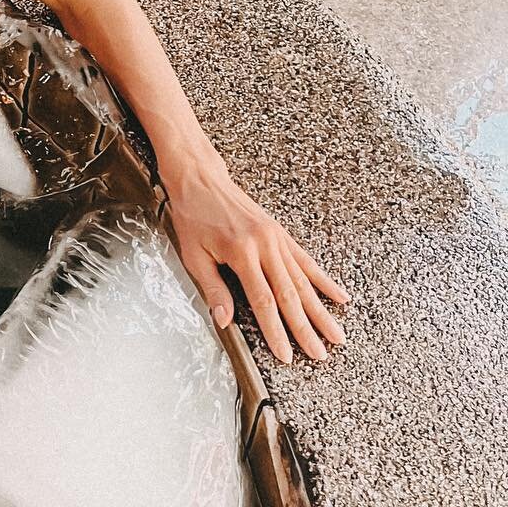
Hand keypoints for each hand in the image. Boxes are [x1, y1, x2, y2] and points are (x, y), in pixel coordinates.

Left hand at [163, 153, 349, 364]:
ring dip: (320, 310)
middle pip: (289, 295)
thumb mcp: (193, 254)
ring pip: (303, 281)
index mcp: (241, 253)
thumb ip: (213, 289)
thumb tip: (224, 321)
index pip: (264, 301)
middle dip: (306, 329)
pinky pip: (305, 260)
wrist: (199, 178)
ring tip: (336, 335)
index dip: (276, 331)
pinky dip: (323, 280)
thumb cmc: (193, 215)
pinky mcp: (280, 232)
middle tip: (320, 355)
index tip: (286, 355)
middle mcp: (264, 245)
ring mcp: (276, 238)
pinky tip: (339, 296)